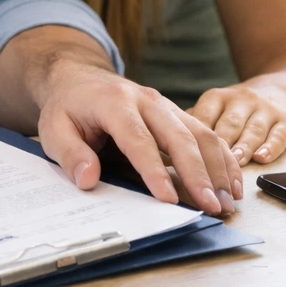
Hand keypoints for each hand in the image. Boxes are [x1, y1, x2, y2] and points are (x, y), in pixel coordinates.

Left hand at [36, 59, 241, 214]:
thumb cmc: (68, 108)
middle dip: (198, 174)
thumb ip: (70, 154)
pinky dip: (223, 159)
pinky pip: (208, 134)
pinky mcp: (177, 115)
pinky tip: (231, 185)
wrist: (79, 79)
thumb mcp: (54, 129)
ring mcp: (166, 106)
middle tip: (212, 207)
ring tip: (227, 202)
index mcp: (114, 103)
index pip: (138, 140)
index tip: (169, 199)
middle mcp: (147, 101)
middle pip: (180, 136)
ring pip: (202, 134)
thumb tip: (89, 178)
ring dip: (218, 169)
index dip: (154, 171)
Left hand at [188, 82, 285, 165]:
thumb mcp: (216, 107)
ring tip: (234, 163)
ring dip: (242, 147)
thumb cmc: (237, 107)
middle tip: (209, 165)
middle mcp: (242, 100)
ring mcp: (266, 110)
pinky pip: (279, 135)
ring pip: (252, 130)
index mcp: (217, 98)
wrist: (281, 89)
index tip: (184, 153)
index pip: (204, 115)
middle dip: (219, 145)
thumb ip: (195, 122)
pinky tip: (261, 158)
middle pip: (228, 124)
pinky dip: (270, 147)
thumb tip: (168, 142)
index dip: (194, 135)